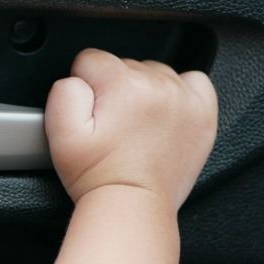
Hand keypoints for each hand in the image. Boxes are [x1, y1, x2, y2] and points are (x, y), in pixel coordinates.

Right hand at [45, 49, 216, 210]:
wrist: (132, 204)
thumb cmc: (98, 174)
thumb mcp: (60, 131)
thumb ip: (63, 89)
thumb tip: (78, 76)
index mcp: (122, 84)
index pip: (91, 59)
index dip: (84, 85)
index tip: (91, 112)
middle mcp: (157, 85)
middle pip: (124, 64)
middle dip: (114, 88)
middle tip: (112, 124)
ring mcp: (183, 98)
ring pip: (153, 71)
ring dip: (143, 90)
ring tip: (136, 124)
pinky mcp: (202, 114)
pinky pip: (193, 81)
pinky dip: (180, 91)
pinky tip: (164, 111)